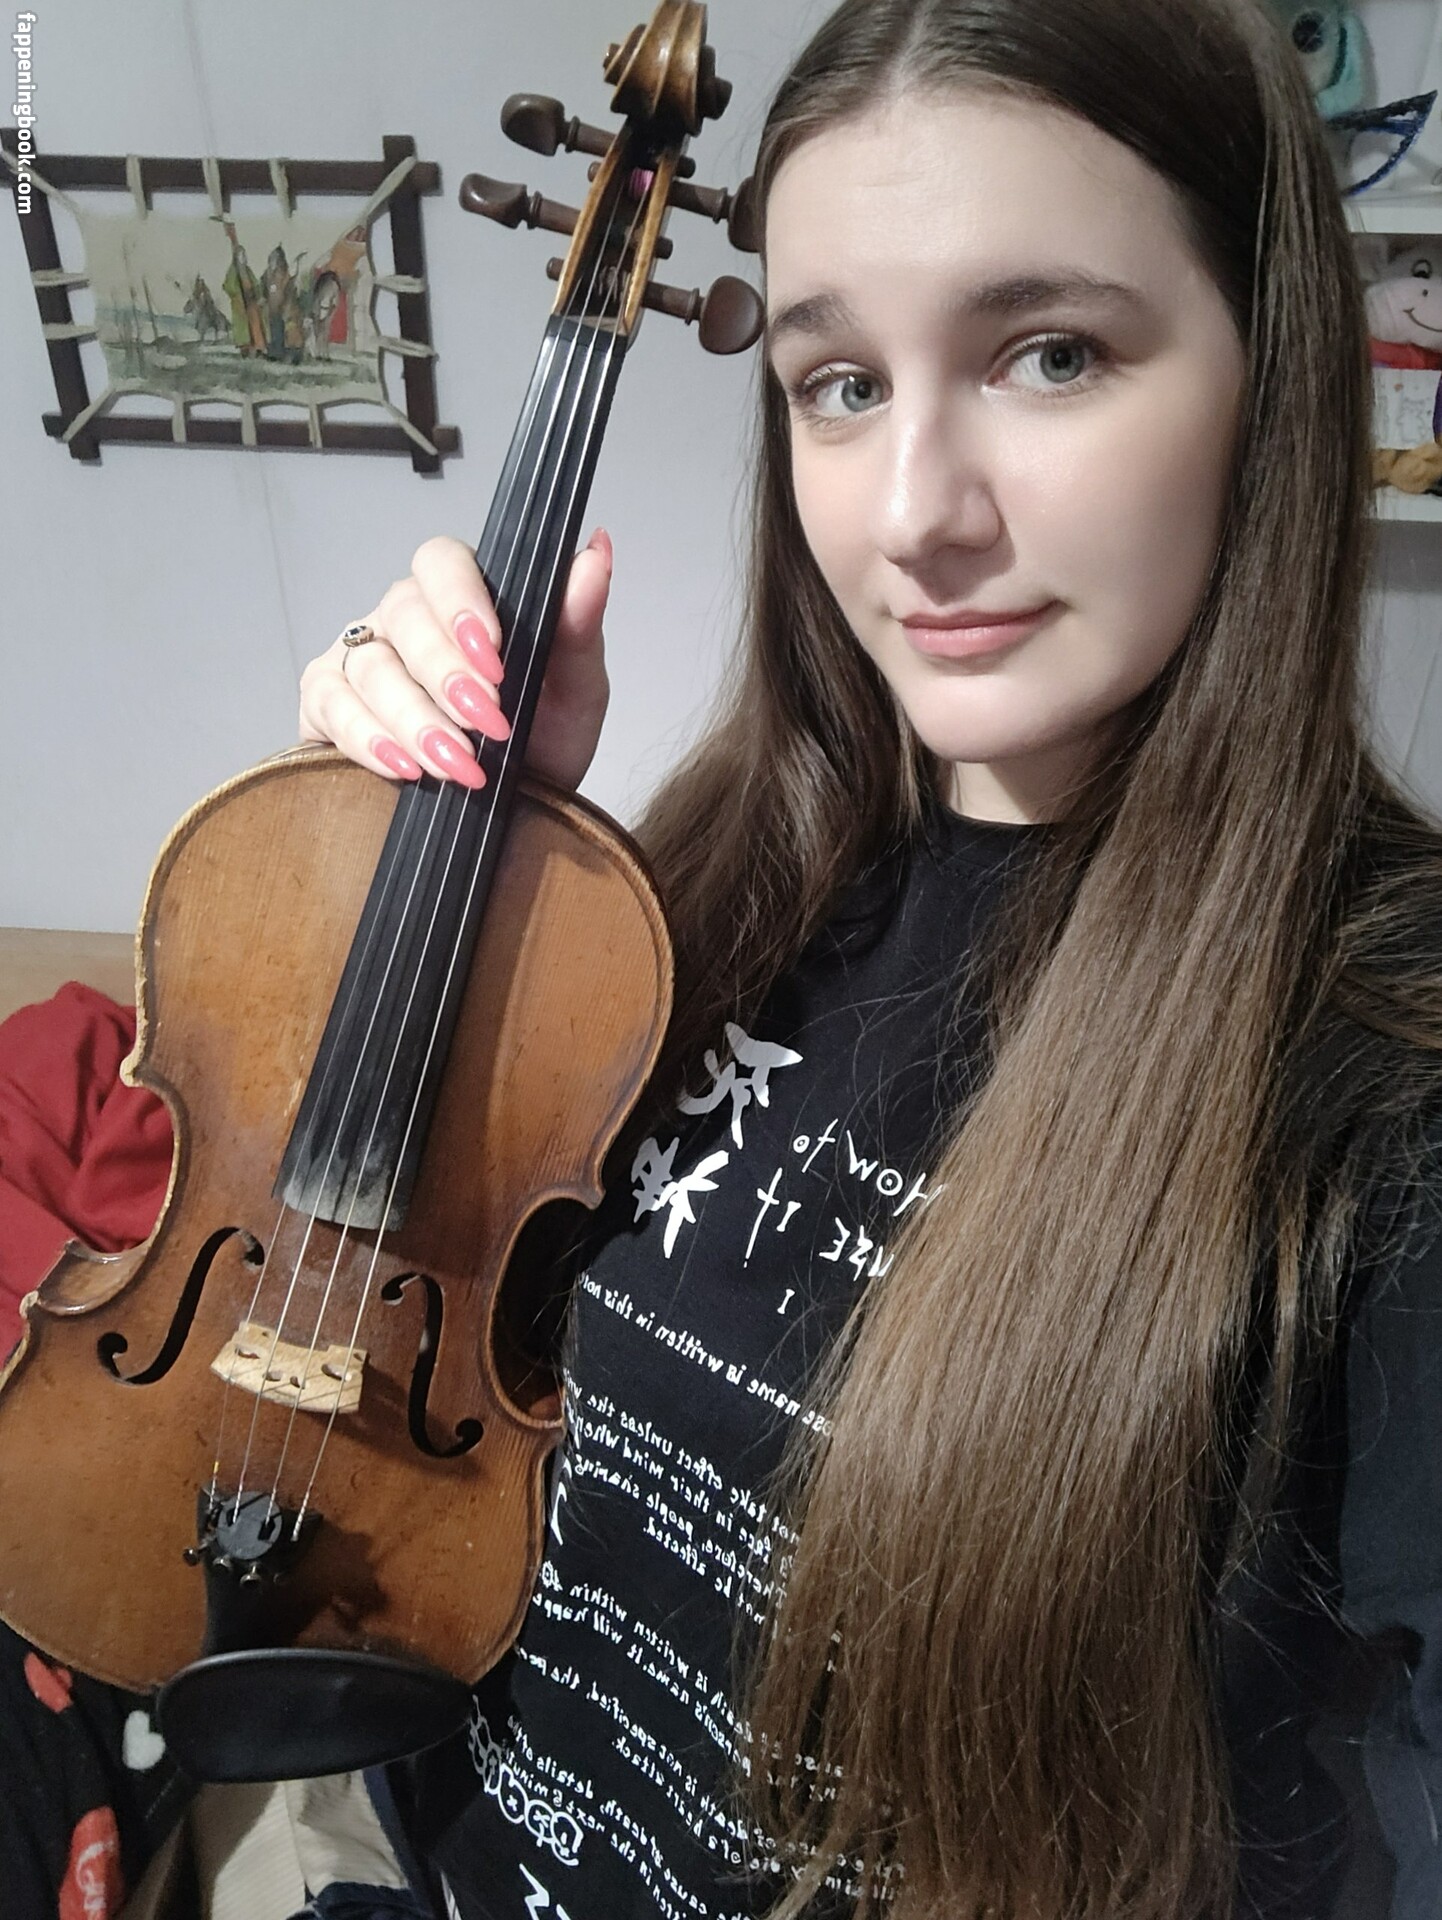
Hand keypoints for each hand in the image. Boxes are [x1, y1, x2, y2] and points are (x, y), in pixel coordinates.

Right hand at [298, 529, 612, 792]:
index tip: (495, 654)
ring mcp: (361, 658)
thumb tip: (596, 552)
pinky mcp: (328, 705)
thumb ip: (578, 624)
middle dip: (448, 675)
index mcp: (461, 597)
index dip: (460, 600)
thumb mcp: (576, 691)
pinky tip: (406, 768)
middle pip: (403, 615)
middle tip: (491, 723)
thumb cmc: (543, 744)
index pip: (441, 562)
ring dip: (417, 719)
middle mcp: (404, 619)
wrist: (516, 815)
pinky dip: (367, 738)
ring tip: (460, 764)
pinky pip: (330, 705)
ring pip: (369, 666)